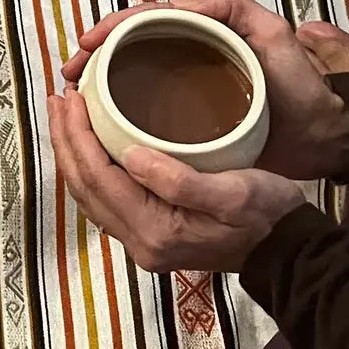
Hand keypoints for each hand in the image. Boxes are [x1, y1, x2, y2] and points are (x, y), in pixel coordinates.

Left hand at [49, 90, 305, 271]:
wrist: (289, 250)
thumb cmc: (269, 215)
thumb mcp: (236, 193)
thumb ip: (181, 180)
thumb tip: (129, 155)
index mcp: (155, 231)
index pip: (98, 177)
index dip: (77, 136)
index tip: (71, 98)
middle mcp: (138, 242)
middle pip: (84, 185)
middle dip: (66, 140)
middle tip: (59, 99)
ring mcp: (140, 242)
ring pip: (88, 193)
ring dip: (72, 153)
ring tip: (65, 115)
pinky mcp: (148, 234)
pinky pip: (103, 198)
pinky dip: (89, 167)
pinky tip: (90, 143)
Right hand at [61, 0, 348, 179]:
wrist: (323, 137)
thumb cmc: (300, 86)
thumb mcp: (272, 35)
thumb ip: (234, 8)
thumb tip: (183, 2)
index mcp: (203, 28)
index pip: (146, 19)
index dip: (112, 28)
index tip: (87, 45)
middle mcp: (190, 49)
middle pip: (130, 44)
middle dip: (95, 53)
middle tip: (70, 74)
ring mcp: (187, 81)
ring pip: (132, 72)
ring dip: (99, 78)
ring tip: (75, 93)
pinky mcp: (188, 114)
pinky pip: (146, 103)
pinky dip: (118, 106)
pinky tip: (99, 118)